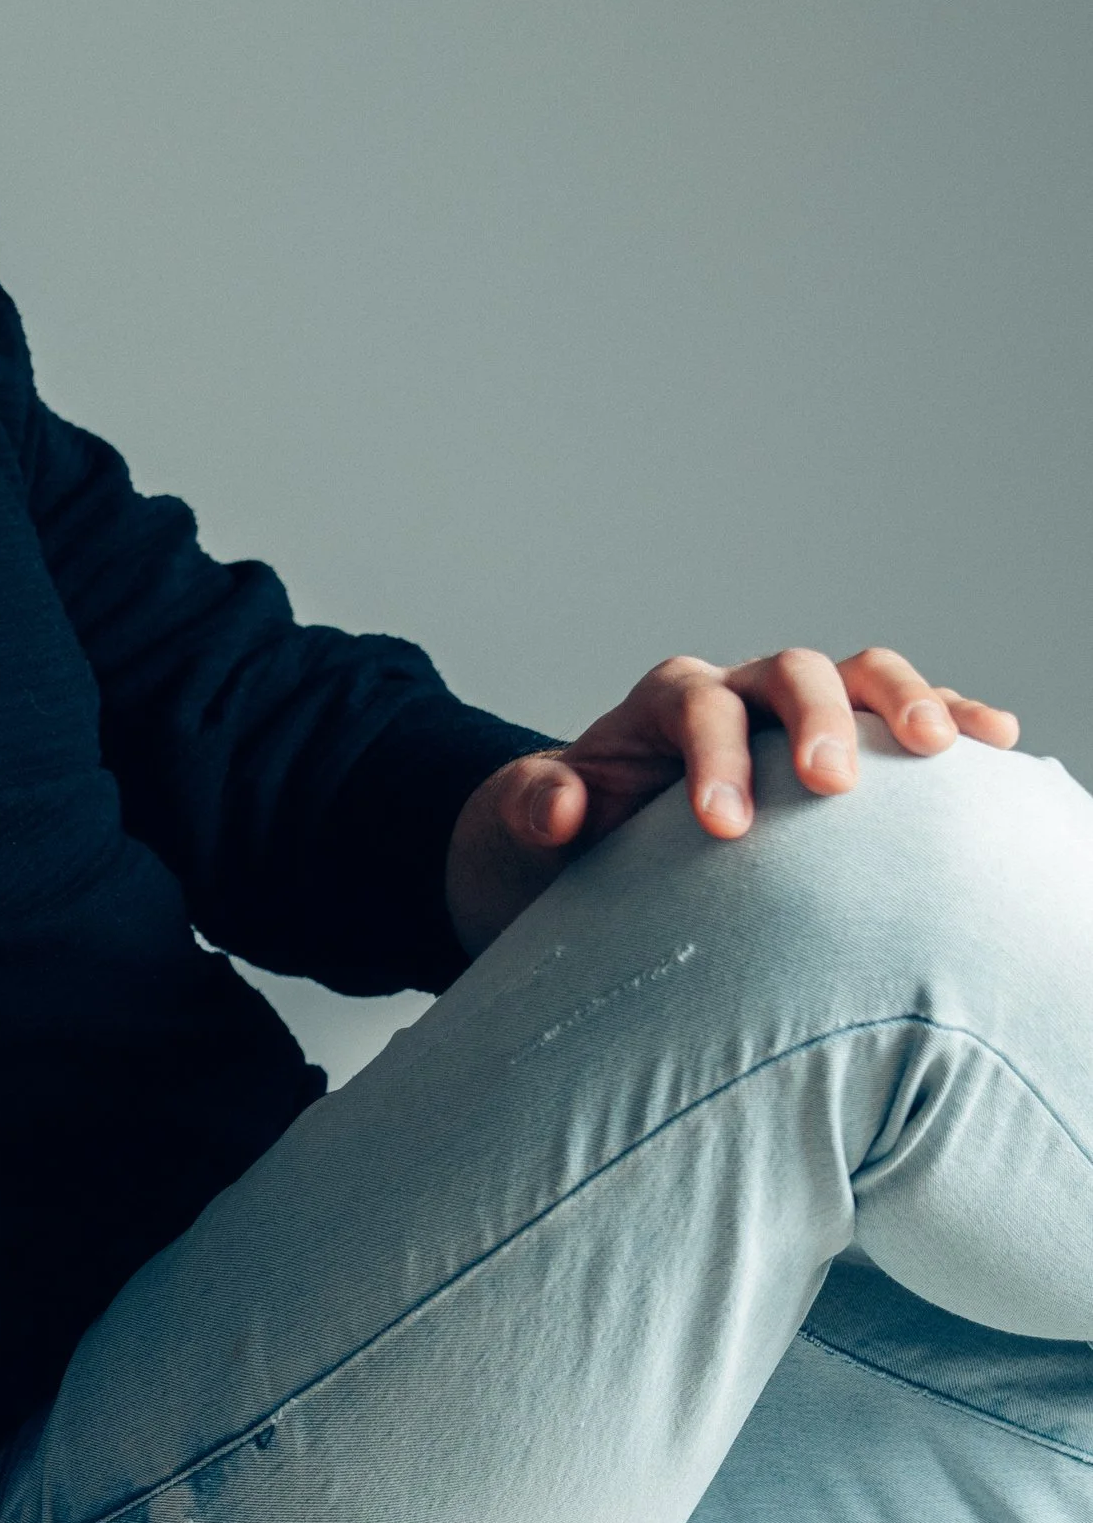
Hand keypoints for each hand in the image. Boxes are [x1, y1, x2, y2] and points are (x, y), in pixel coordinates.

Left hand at [445, 646, 1018, 957]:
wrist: (586, 850)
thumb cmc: (562, 841)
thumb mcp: (526, 828)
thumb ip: (533, 808)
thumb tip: (561, 804)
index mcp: (663, 705)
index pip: (696, 706)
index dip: (713, 757)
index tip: (724, 827)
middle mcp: (737, 693)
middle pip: (789, 671)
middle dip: (817, 719)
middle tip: (833, 783)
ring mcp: (795, 715)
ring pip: (859, 676)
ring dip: (903, 701)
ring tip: (941, 746)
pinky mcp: (840, 747)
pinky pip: (901, 720)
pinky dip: (949, 719)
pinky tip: (996, 740)